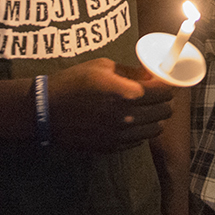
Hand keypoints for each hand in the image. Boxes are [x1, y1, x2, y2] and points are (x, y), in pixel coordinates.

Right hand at [45, 57, 174, 151]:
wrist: (45, 111)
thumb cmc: (72, 82)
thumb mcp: (102, 67)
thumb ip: (130, 72)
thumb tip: (149, 75)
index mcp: (128, 93)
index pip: (165, 91)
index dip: (168, 84)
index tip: (164, 81)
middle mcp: (129, 117)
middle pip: (165, 111)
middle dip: (164, 101)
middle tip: (156, 94)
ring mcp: (121, 135)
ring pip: (156, 129)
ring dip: (155, 118)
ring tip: (144, 109)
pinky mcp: (112, 147)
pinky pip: (139, 141)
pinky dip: (139, 131)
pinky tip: (129, 122)